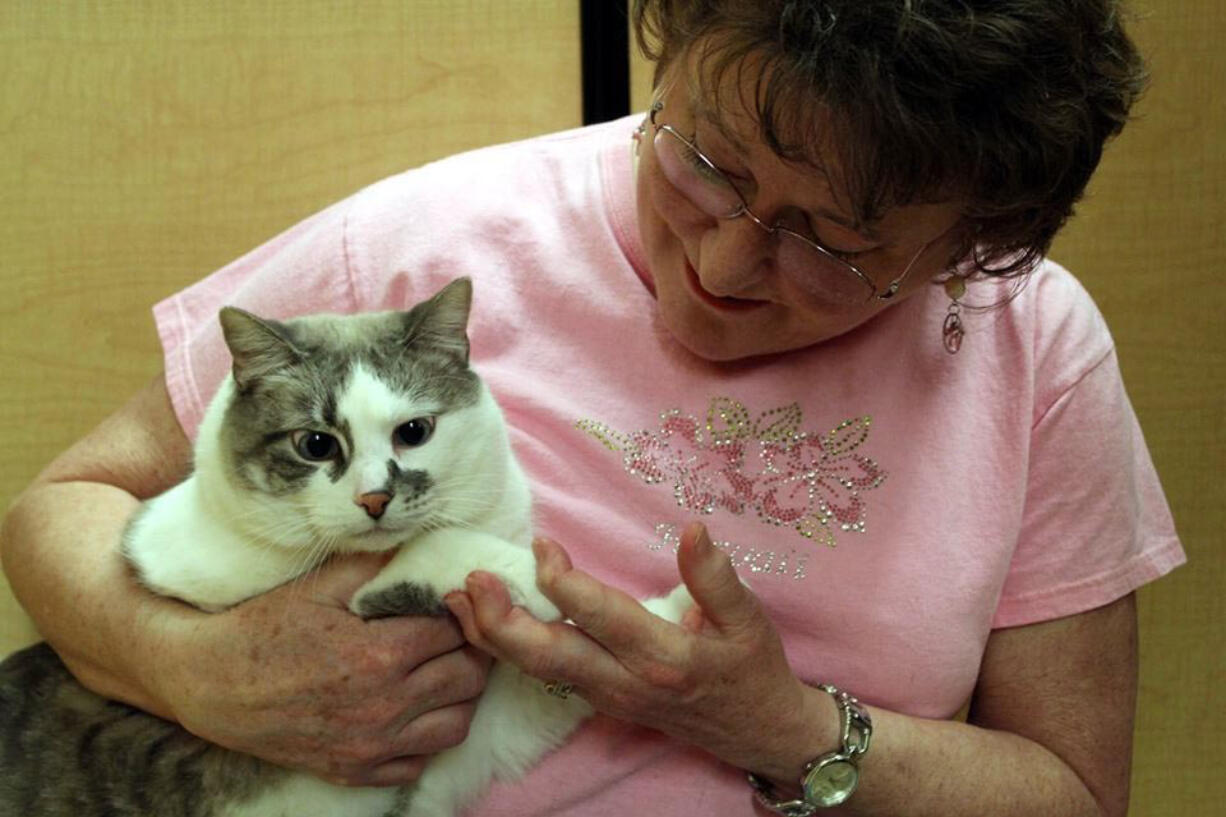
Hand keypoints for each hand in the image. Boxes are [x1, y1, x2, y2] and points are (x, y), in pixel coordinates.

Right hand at [146, 552, 492, 785]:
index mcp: (379, 654)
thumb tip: (424, 543)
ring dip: (459, 696)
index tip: (453, 601)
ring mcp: (371, 745)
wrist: (208, 682)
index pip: (456, 631)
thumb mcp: (320, 585)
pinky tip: (414, 710)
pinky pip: (418, 762)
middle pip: (467, 678)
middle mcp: (383, 706)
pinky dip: (426, 738)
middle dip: (470, 650)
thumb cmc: (262, 627)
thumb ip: (378, 565)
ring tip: (442, 670)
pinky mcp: (355, 770)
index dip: (461, 611)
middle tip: (457, 633)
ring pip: (456, 725)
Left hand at [444, 522, 833, 781]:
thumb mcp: (749, 621)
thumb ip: (716, 577)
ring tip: (456, 597)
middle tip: (471, 580)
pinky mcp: (601, 700)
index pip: (599, 617)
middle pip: (549, 657)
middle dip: (502, 621)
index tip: (542, 546)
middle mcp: (626, 682)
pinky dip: (509, 650)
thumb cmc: (754, 670)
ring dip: (493, 636)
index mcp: (663, 656)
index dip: (563, 582)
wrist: (760, 733)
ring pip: (538, 671)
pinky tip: (484, 623)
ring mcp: (608, 697)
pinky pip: (545, 676)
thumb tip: (694, 530)